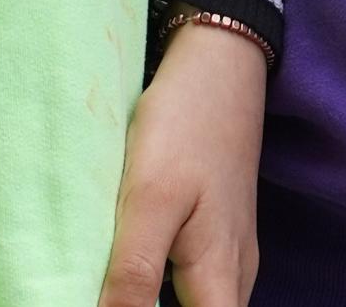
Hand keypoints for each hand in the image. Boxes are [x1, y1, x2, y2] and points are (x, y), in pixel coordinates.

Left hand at [100, 16, 265, 306]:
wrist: (220, 62)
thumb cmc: (186, 126)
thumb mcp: (149, 197)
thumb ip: (133, 270)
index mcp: (220, 277)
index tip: (122, 304)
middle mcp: (235, 274)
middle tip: (109, 290)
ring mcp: (231, 250)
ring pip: (201, 302)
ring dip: (160, 302)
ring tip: (114, 286)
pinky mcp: (219, 228)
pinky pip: (199, 280)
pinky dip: (166, 286)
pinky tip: (132, 269)